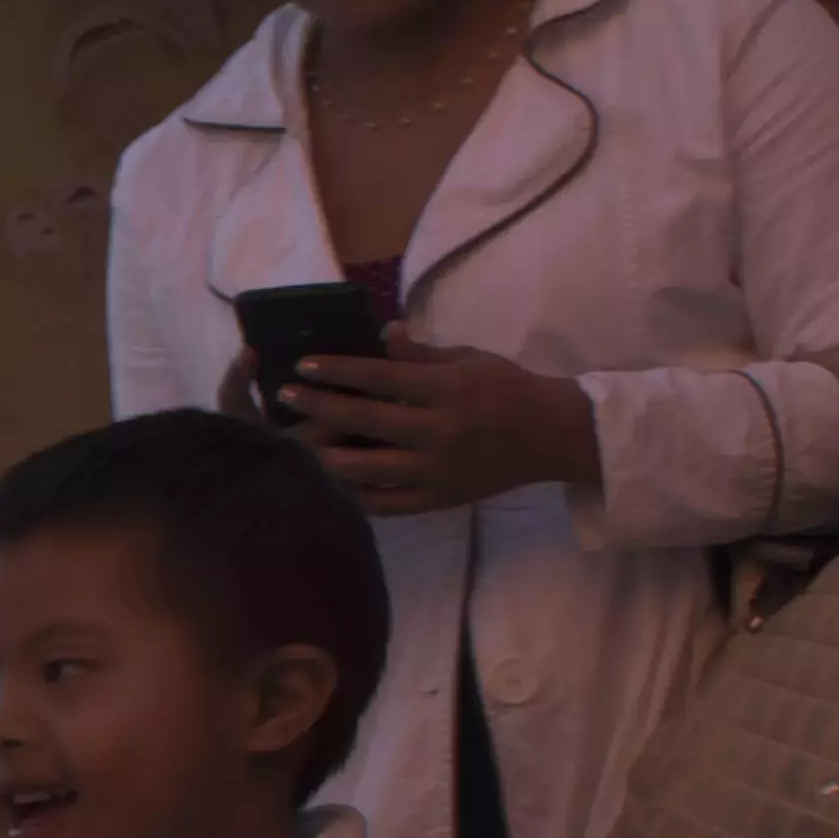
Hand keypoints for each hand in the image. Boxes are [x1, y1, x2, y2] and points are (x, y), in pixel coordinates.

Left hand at [279, 333, 597, 514]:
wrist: (551, 435)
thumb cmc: (507, 388)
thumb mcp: (468, 360)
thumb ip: (421, 354)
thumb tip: (382, 333)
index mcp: (446, 390)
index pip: (379, 378)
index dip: (337, 371)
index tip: (302, 366)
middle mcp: (438, 432)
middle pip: (366, 420)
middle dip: (320, 408)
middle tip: (286, 397)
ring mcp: (437, 470)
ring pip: (368, 469)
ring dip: (327, 456)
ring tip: (299, 444)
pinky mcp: (439, 499)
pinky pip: (387, 504)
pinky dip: (356, 495)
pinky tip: (332, 483)